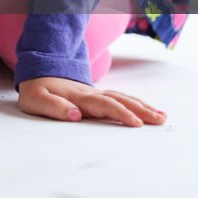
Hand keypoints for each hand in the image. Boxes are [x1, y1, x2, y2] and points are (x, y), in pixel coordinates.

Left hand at [17, 76, 165, 126]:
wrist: (37, 73)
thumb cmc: (36, 90)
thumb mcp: (36, 99)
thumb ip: (53, 107)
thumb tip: (75, 116)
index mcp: (78, 96)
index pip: (104, 105)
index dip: (120, 113)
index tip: (136, 123)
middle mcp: (91, 94)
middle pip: (120, 100)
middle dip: (140, 110)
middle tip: (160, 120)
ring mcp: (95, 94)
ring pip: (123, 98)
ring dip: (142, 106)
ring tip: (161, 116)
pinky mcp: (97, 97)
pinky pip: (120, 99)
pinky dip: (136, 104)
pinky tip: (148, 110)